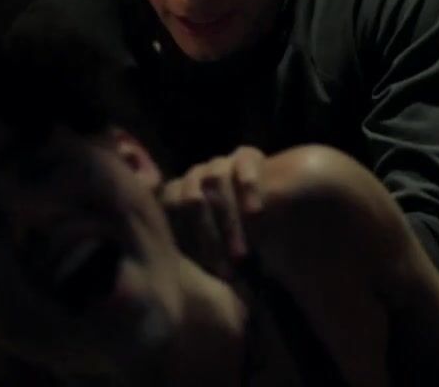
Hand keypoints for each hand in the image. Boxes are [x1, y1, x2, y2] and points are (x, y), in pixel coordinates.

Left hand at [159, 145, 265, 279]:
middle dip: (207, 236)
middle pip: (191, 197)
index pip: (169, 209)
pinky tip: (256, 214)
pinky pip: (243, 164)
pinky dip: (248, 189)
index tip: (201, 270)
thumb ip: (194, 254)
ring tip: (241, 254)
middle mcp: (195, 176)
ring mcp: (220, 162)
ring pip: (216, 181)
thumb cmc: (232, 234)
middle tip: (224, 269)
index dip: (184, 239)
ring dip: (228, 221)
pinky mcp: (246, 155)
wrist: (268, 199)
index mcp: (178, 194)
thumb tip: (176, 284)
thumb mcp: (212, 246)